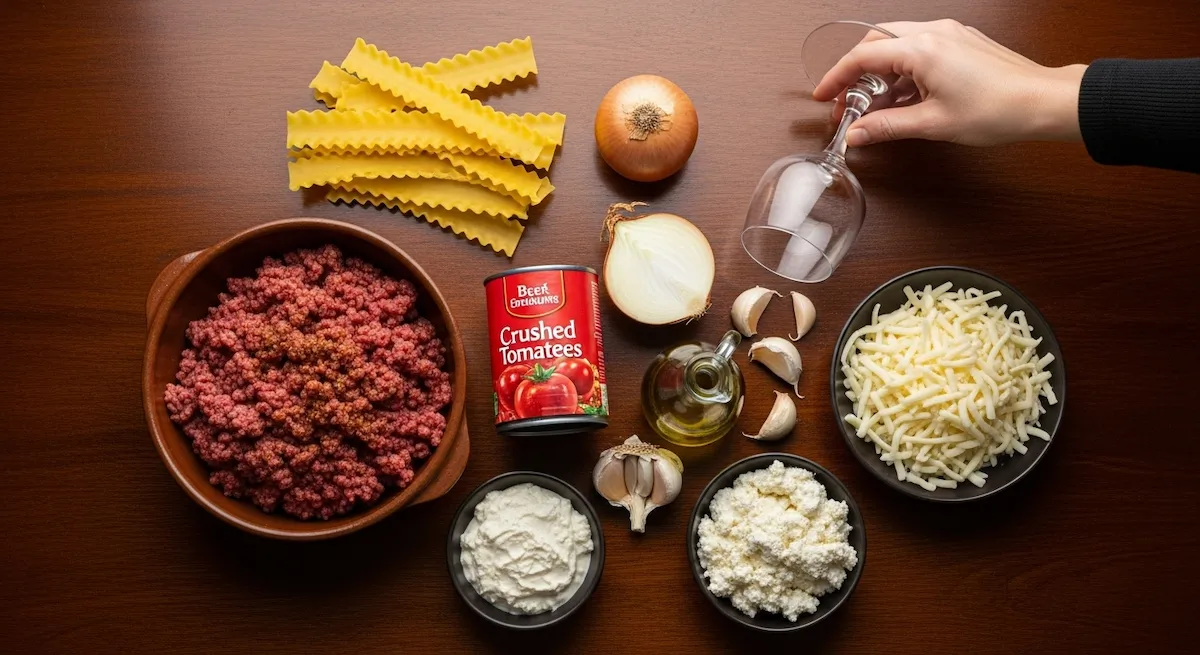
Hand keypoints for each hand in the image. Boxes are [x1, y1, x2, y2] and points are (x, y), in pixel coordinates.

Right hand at [812, 19, 1086, 146]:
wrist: (1042, 102)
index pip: (862, 56)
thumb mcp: (932, 123)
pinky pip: (920, 50)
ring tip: (876, 108)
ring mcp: (950, 35)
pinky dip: (904, 71)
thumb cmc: (998, 109)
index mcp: (921, 48)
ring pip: (898, 46)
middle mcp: (934, 32)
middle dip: (856, 74)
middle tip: (847, 104)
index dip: (836, 78)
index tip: (823, 96)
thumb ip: (887, 126)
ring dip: (881, 75)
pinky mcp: (962, 43)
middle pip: (877, 44)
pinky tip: (904, 100)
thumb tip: (857, 134)